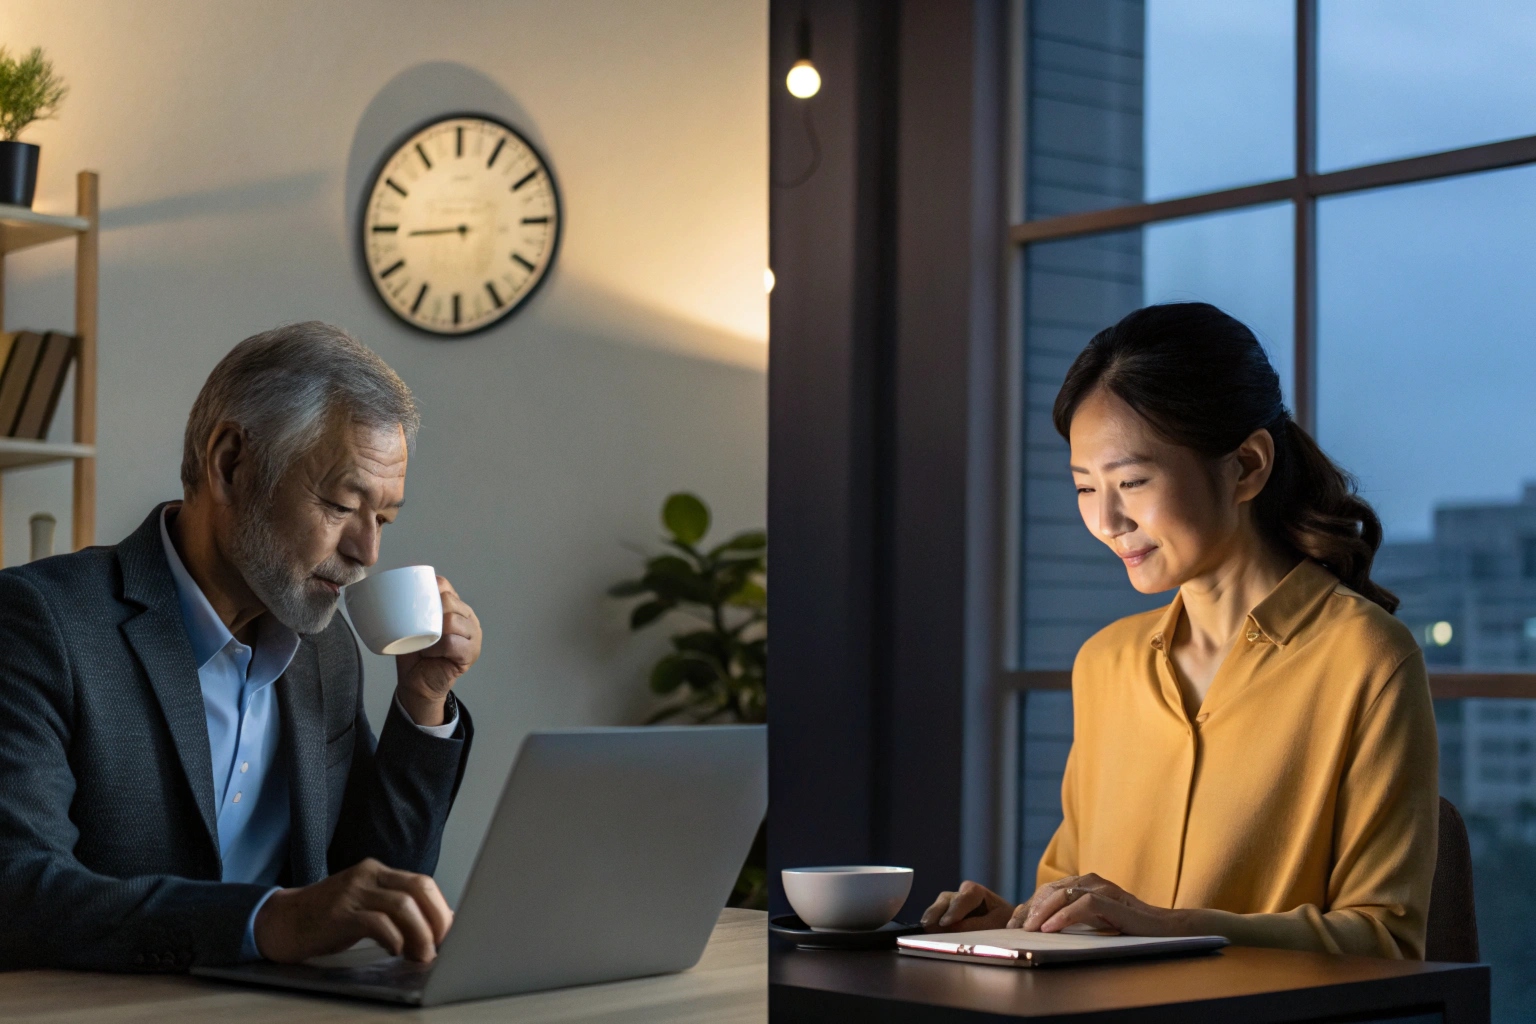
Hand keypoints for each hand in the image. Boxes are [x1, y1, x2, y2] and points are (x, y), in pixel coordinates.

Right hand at [253, 858, 452, 962]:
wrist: (280, 922)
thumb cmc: (326, 919)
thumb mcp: (365, 906)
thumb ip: (396, 911)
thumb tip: (436, 927)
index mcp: (378, 872)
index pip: (422, 883)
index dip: (441, 909)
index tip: (450, 933)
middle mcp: (367, 876)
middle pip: (418, 890)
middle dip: (437, 919)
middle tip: (441, 946)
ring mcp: (352, 892)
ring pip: (401, 906)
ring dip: (419, 934)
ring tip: (422, 955)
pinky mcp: (338, 914)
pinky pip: (376, 922)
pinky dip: (393, 938)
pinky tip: (396, 951)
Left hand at [395, 576, 480, 726]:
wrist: (417, 683)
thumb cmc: (414, 653)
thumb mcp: (411, 626)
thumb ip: (410, 607)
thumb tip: (387, 587)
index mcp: (456, 606)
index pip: (444, 586)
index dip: (427, 589)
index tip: (410, 602)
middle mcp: (469, 618)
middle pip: (450, 602)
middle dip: (429, 611)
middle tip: (415, 627)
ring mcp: (473, 636)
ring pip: (452, 621)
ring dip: (433, 631)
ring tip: (423, 642)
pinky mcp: (471, 654)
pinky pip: (453, 644)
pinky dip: (437, 647)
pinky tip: (429, 652)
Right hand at [920, 880, 1015, 932]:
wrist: (1007, 929)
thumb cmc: (1004, 924)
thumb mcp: (995, 925)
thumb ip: (974, 926)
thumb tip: (950, 927)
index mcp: (978, 892)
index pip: (965, 896)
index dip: (954, 909)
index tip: (946, 922)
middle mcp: (962, 895)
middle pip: (947, 899)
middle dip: (937, 911)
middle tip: (928, 925)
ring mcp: (953, 904)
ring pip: (940, 906)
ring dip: (932, 917)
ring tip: (925, 928)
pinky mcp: (947, 915)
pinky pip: (937, 916)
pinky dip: (932, 923)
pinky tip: (926, 932)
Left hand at [1009, 873, 1184, 935]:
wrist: (1163, 928)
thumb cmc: (1127, 926)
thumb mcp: (1093, 922)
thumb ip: (1071, 919)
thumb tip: (1039, 929)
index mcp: (1083, 884)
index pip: (1046, 892)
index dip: (1027, 907)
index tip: (1011, 926)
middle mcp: (1090, 881)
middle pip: (1050, 890)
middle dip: (1030, 909)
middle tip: (1015, 929)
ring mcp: (1102, 888)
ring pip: (1063, 893)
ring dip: (1043, 911)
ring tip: (1029, 929)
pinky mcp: (1114, 900)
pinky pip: (1084, 904)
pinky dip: (1065, 916)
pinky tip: (1051, 928)